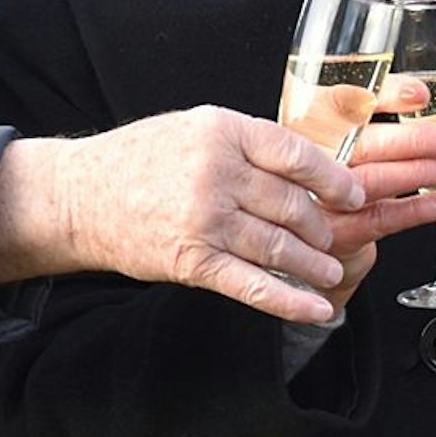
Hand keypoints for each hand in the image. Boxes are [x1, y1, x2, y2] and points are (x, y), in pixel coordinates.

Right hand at [0, 105, 367, 323]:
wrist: (82, 196)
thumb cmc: (141, 159)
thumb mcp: (197, 127)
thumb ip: (248, 143)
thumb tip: (307, 165)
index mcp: (222, 132)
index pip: (294, 154)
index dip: (332, 178)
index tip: (353, 193)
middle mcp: (216, 174)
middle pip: (291, 205)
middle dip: (322, 227)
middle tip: (336, 237)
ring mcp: (205, 220)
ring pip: (278, 247)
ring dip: (313, 265)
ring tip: (329, 271)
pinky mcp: (193, 261)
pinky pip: (253, 285)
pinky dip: (290, 301)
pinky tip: (315, 309)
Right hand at [315, 87, 435, 309]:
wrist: (313, 230)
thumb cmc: (338, 167)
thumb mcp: (342, 131)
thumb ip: (371, 109)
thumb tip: (429, 96)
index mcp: (308, 120)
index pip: (340, 100)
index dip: (382, 96)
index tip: (420, 94)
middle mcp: (309, 157)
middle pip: (362, 143)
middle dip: (415, 139)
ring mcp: (320, 198)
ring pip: (373, 180)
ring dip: (421, 173)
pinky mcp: (336, 233)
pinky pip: (381, 218)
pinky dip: (417, 209)